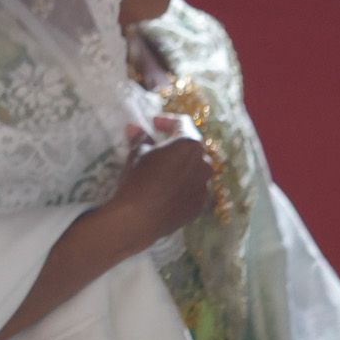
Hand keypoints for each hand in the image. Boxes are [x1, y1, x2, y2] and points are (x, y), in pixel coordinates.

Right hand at [105, 119, 211, 248]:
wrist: (139, 218)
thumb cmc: (138, 179)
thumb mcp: (136, 154)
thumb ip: (141, 138)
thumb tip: (135, 129)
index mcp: (190, 144)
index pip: (183, 123)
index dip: (167, 121)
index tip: (154, 123)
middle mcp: (204, 163)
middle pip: (192, 147)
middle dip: (176, 145)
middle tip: (158, 147)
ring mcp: (204, 186)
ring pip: (195, 169)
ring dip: (182, 166)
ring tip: (164, 172)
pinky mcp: (199, 205)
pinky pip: (193, 189)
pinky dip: (183, 185)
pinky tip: (167, 191)